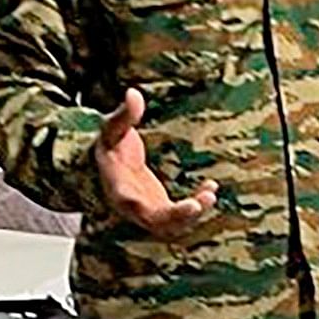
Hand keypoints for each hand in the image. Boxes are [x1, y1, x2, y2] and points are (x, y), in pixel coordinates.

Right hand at [94, 90, 217, 237]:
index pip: (130, 202)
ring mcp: (149, 210)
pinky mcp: (162, 209)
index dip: (145, 206)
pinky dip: (197, 206)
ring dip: (192, 214)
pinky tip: (211, 187)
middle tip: (198, 204)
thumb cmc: (108, 147)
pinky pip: (181, 216)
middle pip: (156, 222)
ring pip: (172, 225)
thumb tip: (133, 93)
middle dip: (178, 217)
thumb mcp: (111, 129)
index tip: (162, 204)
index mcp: (118, 188)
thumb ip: (123, 115)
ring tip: (210, 194)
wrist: (107, 166)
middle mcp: (134, 205)